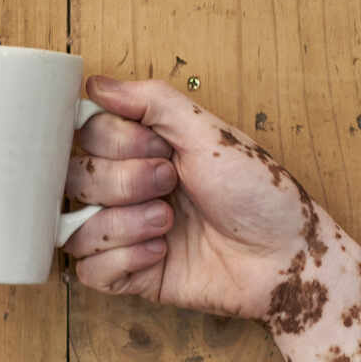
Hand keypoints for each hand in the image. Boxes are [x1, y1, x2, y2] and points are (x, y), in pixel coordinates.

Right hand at [64, 77, 311, 318]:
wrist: (287, 257)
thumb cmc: (260, 193)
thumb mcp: (209, 134)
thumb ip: (152, 102)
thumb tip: (95, 85)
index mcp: (143, 151)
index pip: (86, 135)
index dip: (116, 142)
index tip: (161, 149)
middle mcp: (128, 190)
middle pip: (75, 179)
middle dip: (123, 182)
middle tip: (170, 184)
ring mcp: (127, 234)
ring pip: (74, 228)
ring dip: (122, 223)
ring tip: (168, 223)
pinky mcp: (132, 276)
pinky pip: (89, 272)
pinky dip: (124, 259)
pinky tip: (161, 253)